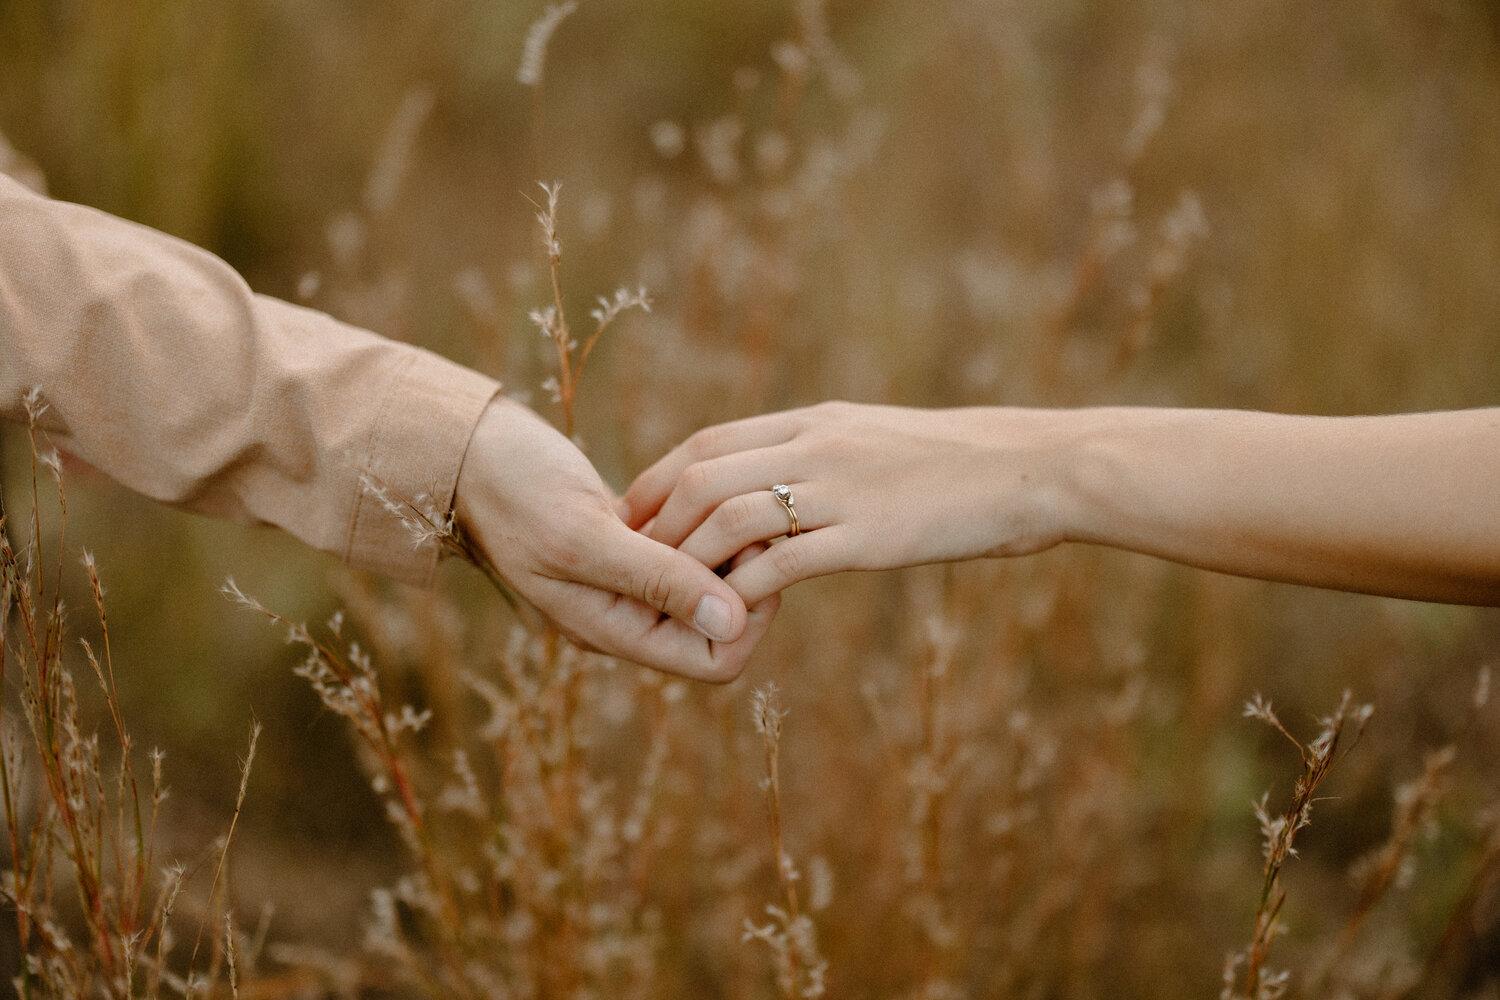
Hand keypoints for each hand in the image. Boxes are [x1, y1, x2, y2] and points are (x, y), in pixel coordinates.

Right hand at [456, 397, 777, 681]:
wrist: (469, 450)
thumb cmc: (513, 491)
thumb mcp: (583, 536)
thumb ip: (657, 580)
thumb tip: (733, 624)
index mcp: (614, 632)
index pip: (716, 660)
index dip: (747, 616)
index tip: (746, 552)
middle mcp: (628, 616)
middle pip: (723, 625)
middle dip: (745, 576)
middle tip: (745, 516)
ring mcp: (629, 580)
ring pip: (711, 582)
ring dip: (728, 544)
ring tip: (724, 496)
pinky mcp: (631, 543)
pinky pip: (690, 548)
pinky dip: (708, 521)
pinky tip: (700, 488)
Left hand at [623, 402, 1078, 605]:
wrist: (1034, 468)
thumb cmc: (967, 462)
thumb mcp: (882, 441)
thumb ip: (829, 455)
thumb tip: (790, 478)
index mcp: (817, 420)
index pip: (712, 440)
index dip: (662, 477)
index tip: (636, 513)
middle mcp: (817, 446)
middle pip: (704, 474)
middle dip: (655, 521)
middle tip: (630, 564)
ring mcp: (840, 488)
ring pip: (728, 517)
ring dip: (687, 560)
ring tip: (665, 597)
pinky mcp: (867, 536)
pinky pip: (782, 564)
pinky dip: (743, 592)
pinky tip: (727, 621)